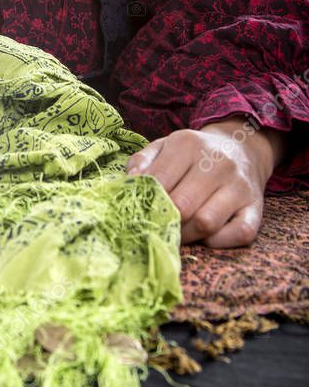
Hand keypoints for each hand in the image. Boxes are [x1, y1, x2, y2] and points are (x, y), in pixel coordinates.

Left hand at [125, 117, 276, 247]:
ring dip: (188, 235)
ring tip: (179, 231)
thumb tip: (130, 183)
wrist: (241, 147)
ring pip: (206, 222)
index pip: (158, 182)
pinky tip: (206, 236)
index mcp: (188, 144)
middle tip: (156, 227)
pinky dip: (219, 242)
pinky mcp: (256, 207)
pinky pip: (239, 234)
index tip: (139, 212)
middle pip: (181, 206)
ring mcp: (239, 186)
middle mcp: (218, 163)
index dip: (145, 202)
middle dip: (164, 221)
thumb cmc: (194, 153)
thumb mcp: (164, 146)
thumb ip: (142, 162)